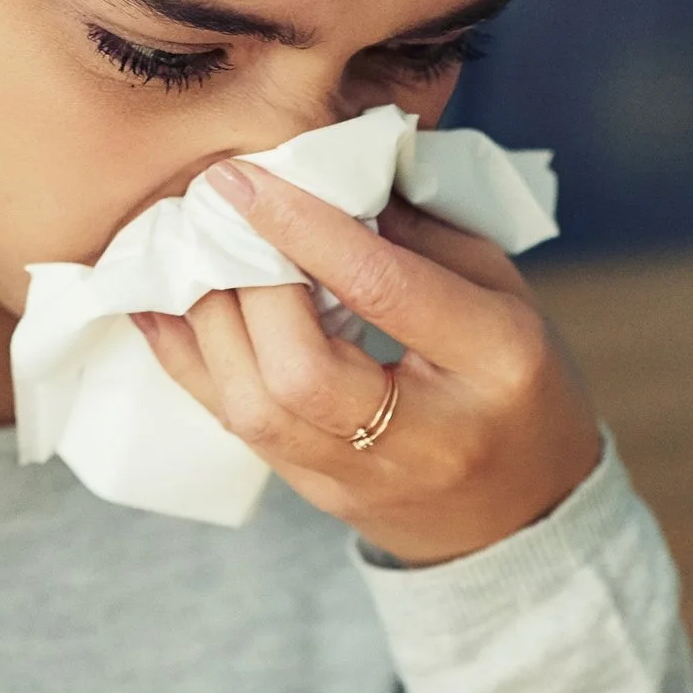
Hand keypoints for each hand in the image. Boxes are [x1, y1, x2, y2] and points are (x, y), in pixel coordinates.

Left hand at [133, 162, 599, 561]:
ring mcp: (367, 479)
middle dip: (245, 284)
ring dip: (207, 320)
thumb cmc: (518, 382)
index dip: (304, 229)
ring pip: (255, 410)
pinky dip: (191, 358)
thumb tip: (322, 175)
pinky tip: (167, 304)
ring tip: (188, 251)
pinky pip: (234, 426)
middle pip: (302, 369)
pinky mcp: (318, 496)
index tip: (241, 176)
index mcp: (496, 362)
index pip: (383, 290)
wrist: (525, 516)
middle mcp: (429, 435)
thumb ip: (421, 234)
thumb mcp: (504, 292)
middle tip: (213, 215)